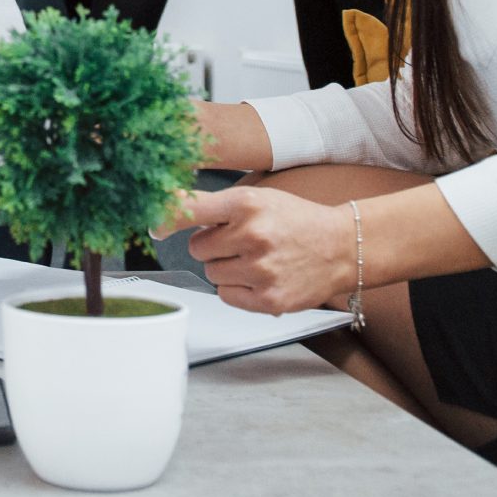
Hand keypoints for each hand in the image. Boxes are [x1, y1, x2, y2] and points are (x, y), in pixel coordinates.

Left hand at [180, 185, 355, 314]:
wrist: (341, 247)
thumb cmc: (295, 220)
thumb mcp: (257, 198)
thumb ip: (213, 206)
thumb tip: (165, 212)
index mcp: (247, 203)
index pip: (190, 210)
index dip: (166, 218)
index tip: (154, 226)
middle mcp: (252, 235)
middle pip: (197, 248)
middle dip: (213, 246)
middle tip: (241, 241)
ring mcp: (260, 270)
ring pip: (211, 273)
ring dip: (225, 268)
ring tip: (255, 258)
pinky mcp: (268, 299)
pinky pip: (225, 295)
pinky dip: (237, 289)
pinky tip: (260, 277)